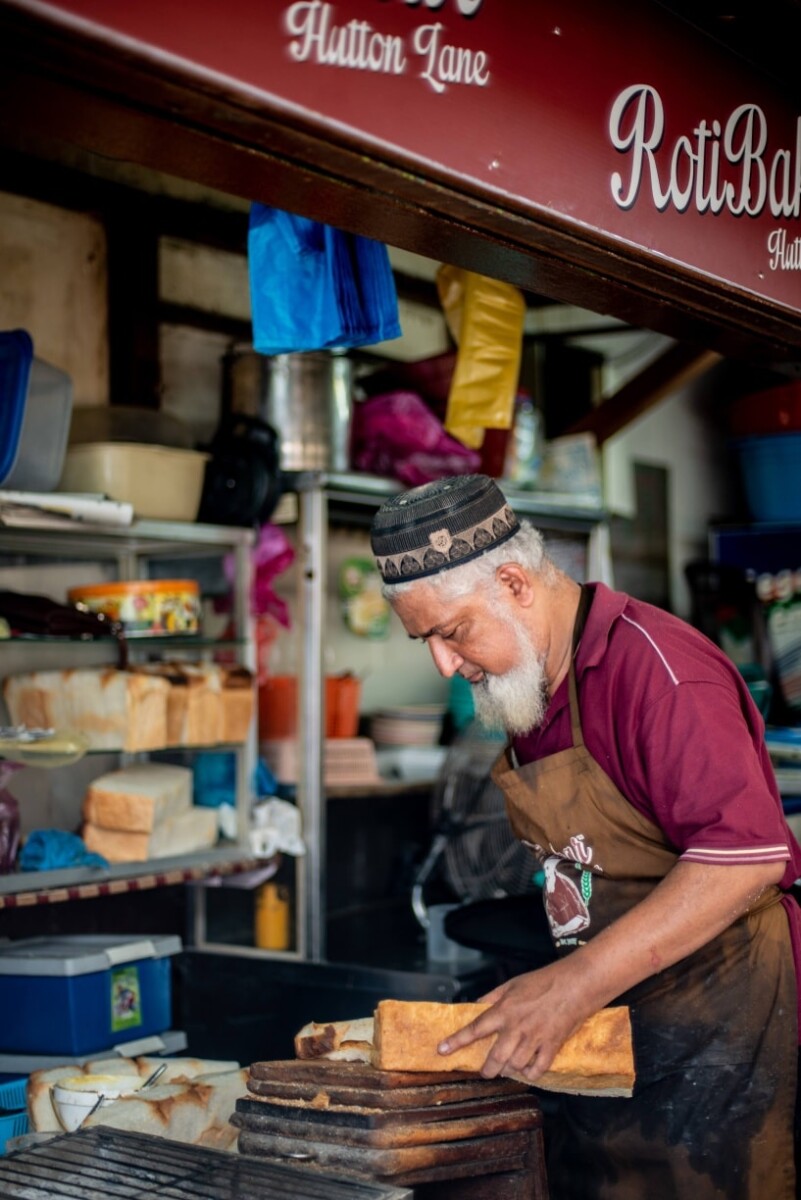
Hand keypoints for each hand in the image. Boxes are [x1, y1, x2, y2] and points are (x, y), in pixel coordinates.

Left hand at [438, 960, 588, 1081]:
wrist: (574, 984)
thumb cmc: (543, 981)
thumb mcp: (512, 984)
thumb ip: (492, 997)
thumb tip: (476, 1006)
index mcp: (504, 1010)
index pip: (475, 1028)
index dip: (456, 1041)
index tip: (442, 1050)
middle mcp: (517, 1027)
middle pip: (495, 1057)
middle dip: (487, 1069)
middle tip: (485, 1071)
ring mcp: (535, 1038)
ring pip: (515, 1065)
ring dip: (508, 1070)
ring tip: (506, 1068)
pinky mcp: (551, 1046)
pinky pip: (537, 1069)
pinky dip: (530, 1073)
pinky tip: (527, 1070)